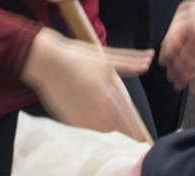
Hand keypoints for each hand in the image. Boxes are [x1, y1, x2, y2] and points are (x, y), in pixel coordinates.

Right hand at [20, 28, 151, 139]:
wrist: (46, 62)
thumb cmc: (76, 57)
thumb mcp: (105, 57)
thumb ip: (129, 62)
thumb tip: (148, 60)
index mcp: (110, 94)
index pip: (129, 118)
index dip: (136, 128)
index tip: (142, 137)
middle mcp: (99, 109)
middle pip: (119, 129)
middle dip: (126, 132)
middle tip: (130, 135)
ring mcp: (84, 116)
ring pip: (104, 131)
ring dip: (110, 130)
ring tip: (112, 126)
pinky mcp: (71, 120)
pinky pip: (89, 131)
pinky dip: (94, 129)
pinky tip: (94, 121)